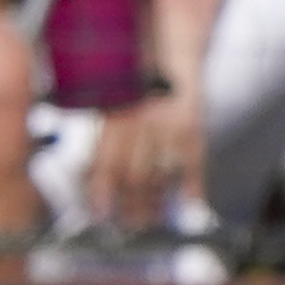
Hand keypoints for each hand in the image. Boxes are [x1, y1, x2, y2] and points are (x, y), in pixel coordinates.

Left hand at [87, 90, 205, 229]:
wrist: (171, 58)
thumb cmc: (134, 86)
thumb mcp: (110, 105)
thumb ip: (103, 138)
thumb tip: (90, 176)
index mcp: (116, 119)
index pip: (107, 166)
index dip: (102, 194)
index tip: (100, 214)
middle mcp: (143, 127)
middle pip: (135, 178)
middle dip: (131, 207)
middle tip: (128, 226)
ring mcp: (171, 130)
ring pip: (162, 177)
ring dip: (157, 203)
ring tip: (151, 221)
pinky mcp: (195, 131)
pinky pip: (193, 168)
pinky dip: (192, 190)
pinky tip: (188, 206)